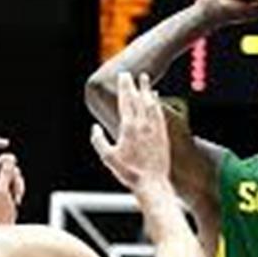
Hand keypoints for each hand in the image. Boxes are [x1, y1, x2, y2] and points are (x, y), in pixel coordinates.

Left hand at [0, 136, 24, 224]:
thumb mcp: (2, 192)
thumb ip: (5, 173)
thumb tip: (10, 158)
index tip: (6, 144)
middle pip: (2, 161)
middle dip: (12, 169)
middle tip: (13, 181)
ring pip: (12, 171)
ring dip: (17, 181)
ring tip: (15, 196)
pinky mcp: (5, 190)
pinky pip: (16, 180)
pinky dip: (19, 187)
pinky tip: (17, 200)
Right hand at [91, 72, 170, 193]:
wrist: (152, 183)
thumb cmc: (129, 172)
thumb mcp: (108, 157)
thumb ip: (99, 141)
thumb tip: (94, 128)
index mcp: (129, 127)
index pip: (126, 101)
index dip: (124, 87)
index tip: (123, 76)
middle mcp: (144, 125)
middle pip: (139, 99)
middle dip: (135, 85)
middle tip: (132, 74)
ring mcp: (155, 129)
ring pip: (151, 104)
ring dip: (147, 91)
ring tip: (146, 81)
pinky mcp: (163, 135)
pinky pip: (159, 114)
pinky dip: (157, 103)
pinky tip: (156, 100)